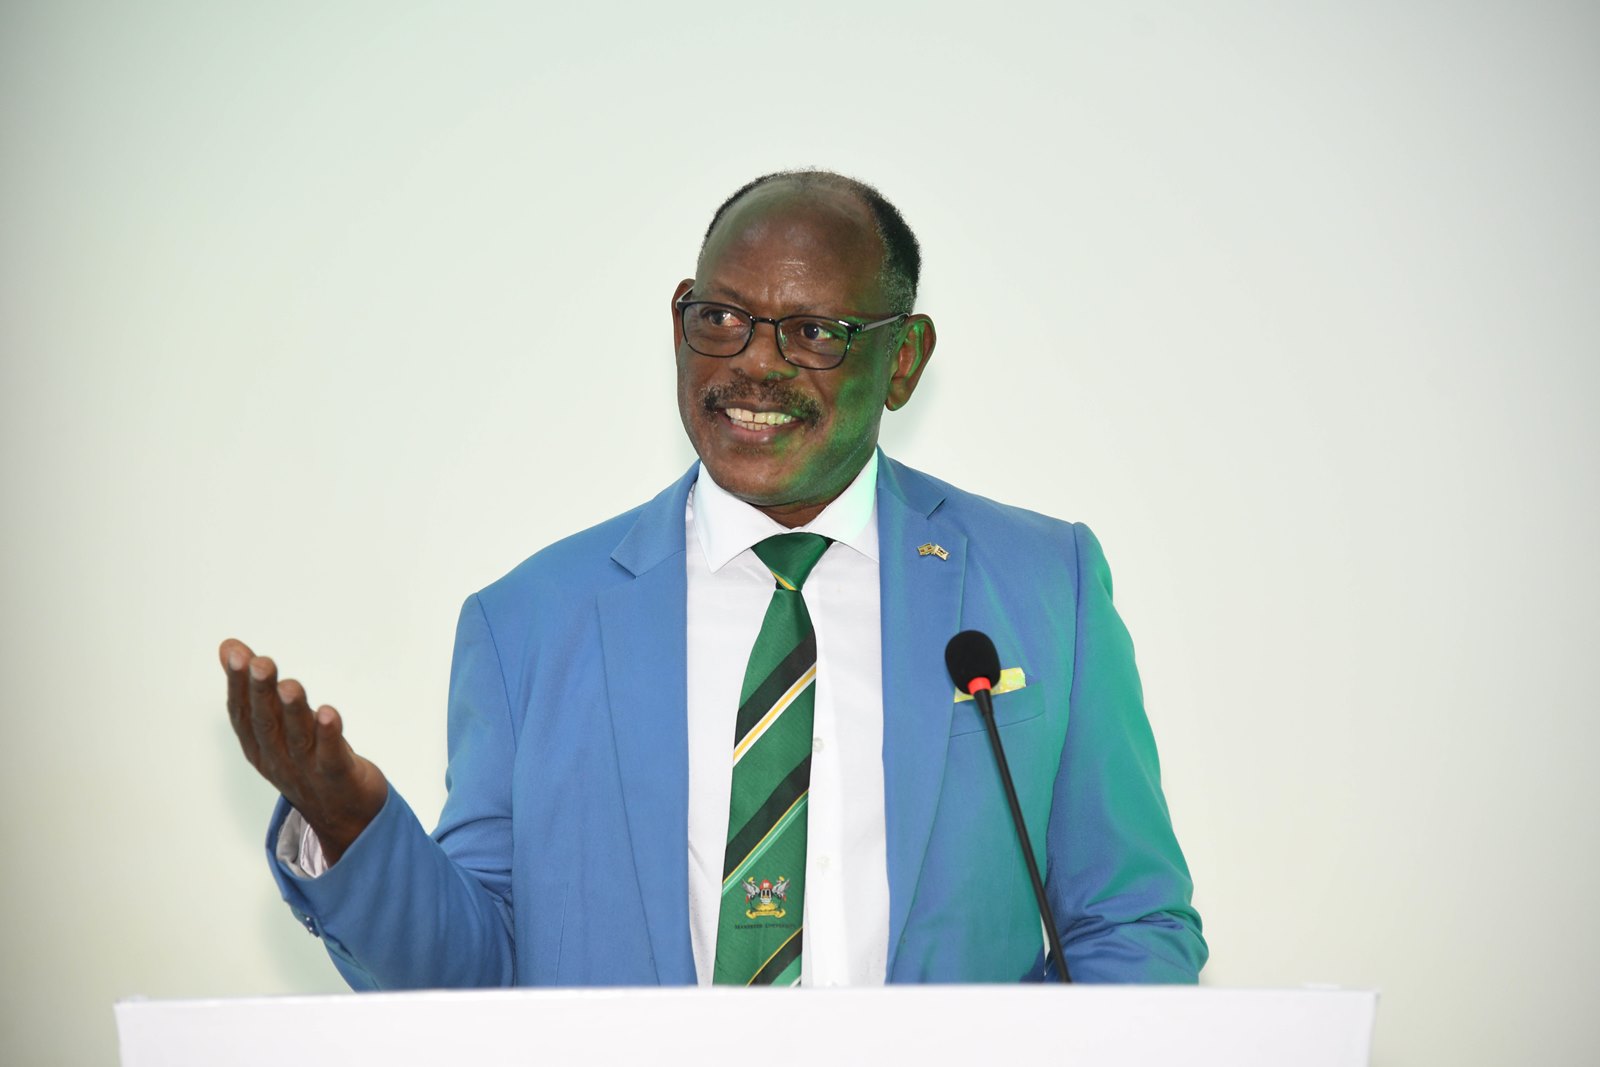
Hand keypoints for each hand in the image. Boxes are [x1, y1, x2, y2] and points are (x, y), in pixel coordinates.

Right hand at [221, 638, 387, 865]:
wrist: (345, 817)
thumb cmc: (308, 760)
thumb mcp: (276, 725)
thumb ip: (255, 687)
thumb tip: (229, 646)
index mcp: (260, 746)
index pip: (243, 713)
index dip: (238, 684)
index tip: (237, 653)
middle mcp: (278, 758)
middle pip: (267, 723)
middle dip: (261, 692)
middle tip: (260, 662)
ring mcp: (307, 770)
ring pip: (297, 738)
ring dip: (293, 711)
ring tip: (290, 685)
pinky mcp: (338, 776)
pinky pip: (331, 756)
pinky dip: (329, 735)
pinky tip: (329, 713)